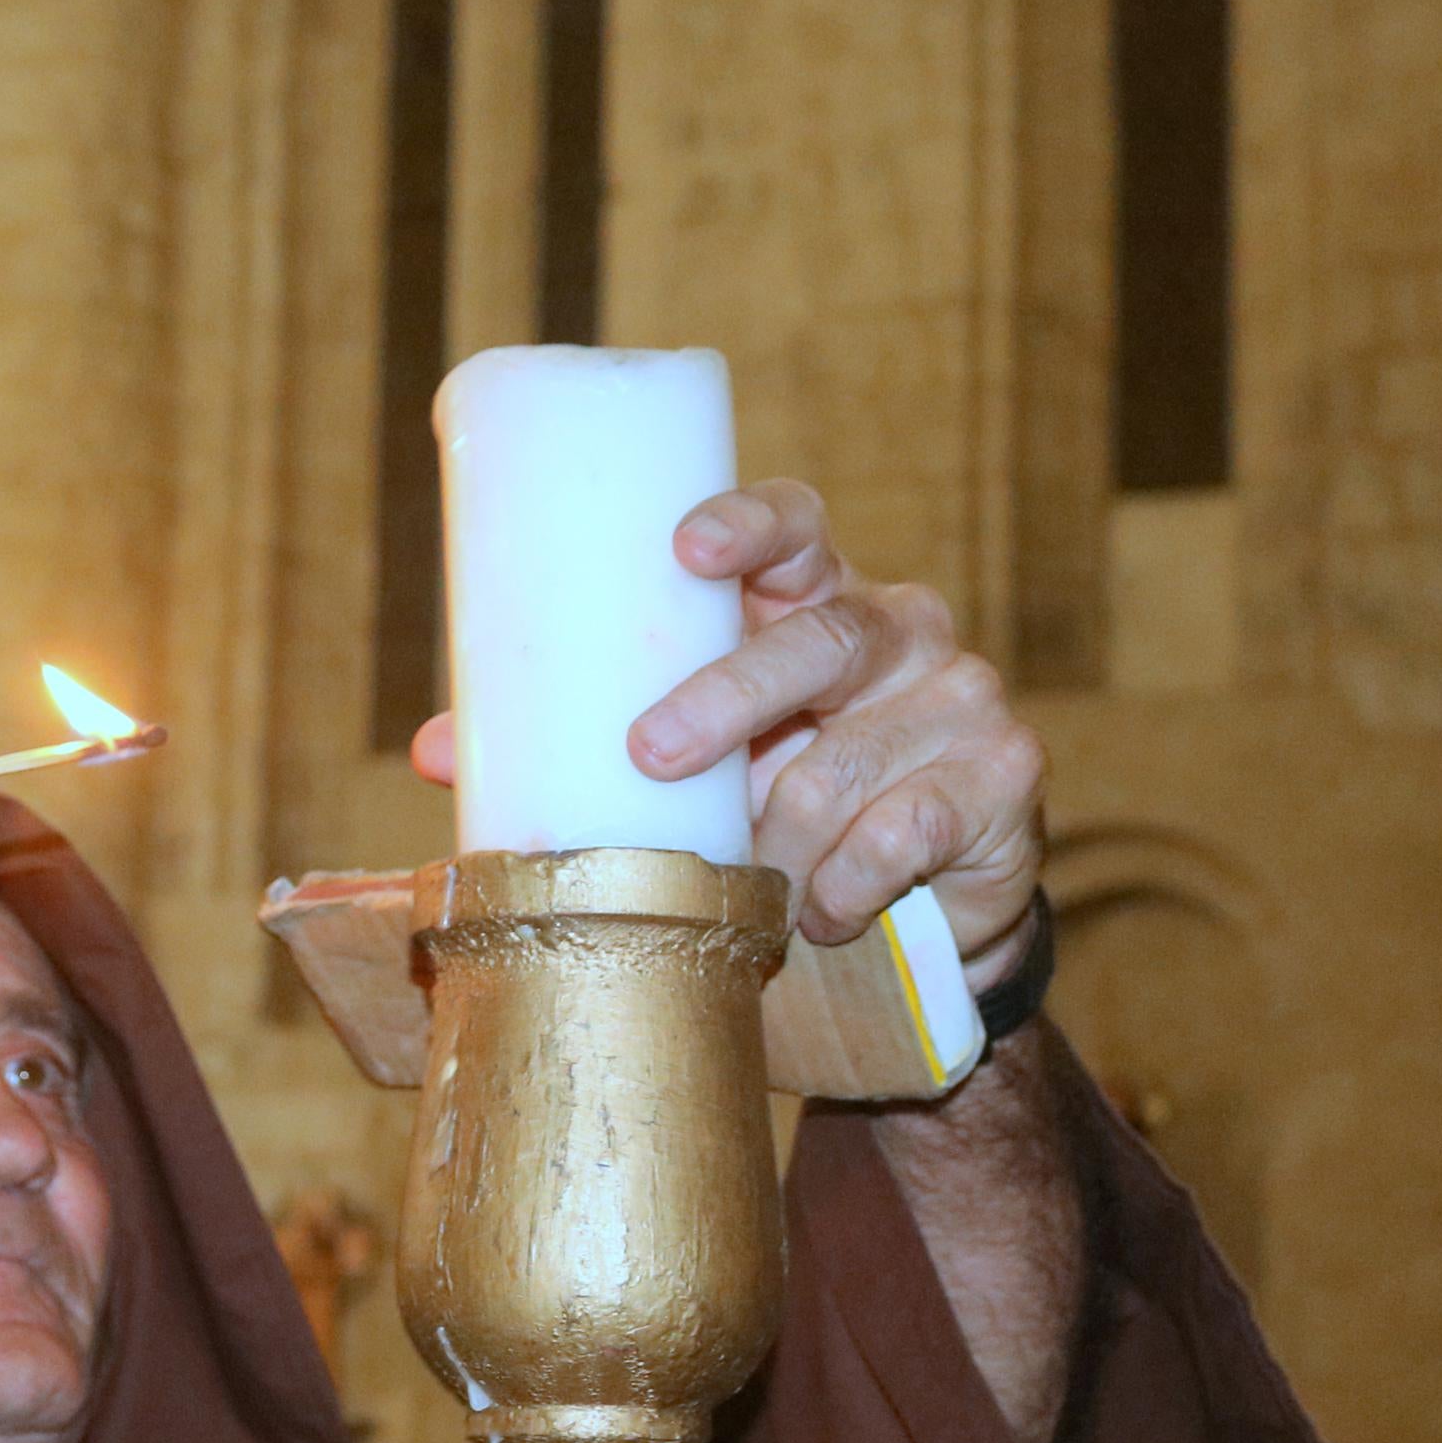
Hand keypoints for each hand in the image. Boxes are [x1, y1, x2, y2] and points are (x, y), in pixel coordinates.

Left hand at [411, 481, 1045, 982]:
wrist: (914, 919)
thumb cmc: (776, 817)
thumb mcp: (689, 771)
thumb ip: (581, 749)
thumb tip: (435, 749)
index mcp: (814, 604)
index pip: (795, 529)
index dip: (747, 523)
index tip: (684, 546)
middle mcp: (899, 632)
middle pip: (822, 639)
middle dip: (728, 697)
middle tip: (650, 752)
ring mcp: (961, 699)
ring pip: (852, 759)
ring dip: (781, 836)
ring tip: (748, 885)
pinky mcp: (1006, 779)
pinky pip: (912, 830)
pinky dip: (852, 881)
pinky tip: (829, 913)